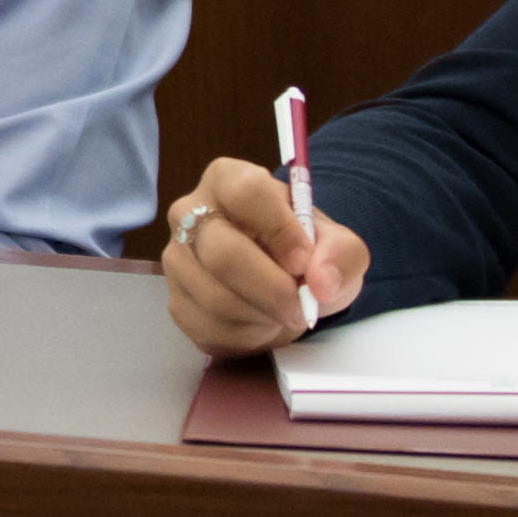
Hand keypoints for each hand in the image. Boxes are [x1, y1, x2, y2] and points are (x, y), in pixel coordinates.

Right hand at [161, 155, 366, 354]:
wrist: (282, 288)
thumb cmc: (303, 256)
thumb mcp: (338, 248)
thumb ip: (342, 254)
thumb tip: (321, 281)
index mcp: (228, 180)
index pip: (244, 192)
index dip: (279, 229)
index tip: (304, 262)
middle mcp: (189, 212)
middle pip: (222, 252)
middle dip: (271, 289)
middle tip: (301, 306)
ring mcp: (176, 258)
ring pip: (216, 297)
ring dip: (262, 315)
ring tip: (282, 311)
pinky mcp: (175, 301)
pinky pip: (209, 327)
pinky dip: (246, 335)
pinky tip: (259, 323)